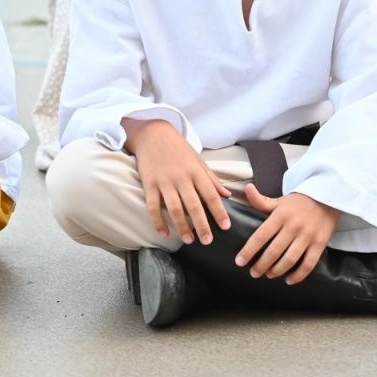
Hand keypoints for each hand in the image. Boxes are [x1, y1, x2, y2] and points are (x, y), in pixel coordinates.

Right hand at [123, 118, 231, 243]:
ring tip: (189, 240)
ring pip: (174, 208)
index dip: (219, 211)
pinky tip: (164, 233)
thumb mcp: (198, 160)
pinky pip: (153, 206)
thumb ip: (212, 179)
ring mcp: (164, 181)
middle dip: (202, 224)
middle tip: (208, 241)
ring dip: (181, 226)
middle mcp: (181, 177)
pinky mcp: (149, 184)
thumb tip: (227, 195)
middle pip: (193, 205)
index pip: (211, 194)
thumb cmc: (178, 148)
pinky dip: (158, 221)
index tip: (226, 226)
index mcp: (196, 171)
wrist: (153, 134)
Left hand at [234, 185, 337, 284]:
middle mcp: (293, 226)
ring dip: (276, 271)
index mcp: (281, 215)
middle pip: (273, 251)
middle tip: (253, 273)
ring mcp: (307, 236)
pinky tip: (289, 280)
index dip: (249, 250)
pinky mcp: (320, 244)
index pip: (261, 235)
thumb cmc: (300, 202)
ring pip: (289, 260)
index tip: (239, 261)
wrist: (329, 197)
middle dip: (260, 265)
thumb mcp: (280, 200)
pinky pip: (308, 264)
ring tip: (268, 275)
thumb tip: (247, 189)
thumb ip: (261, 200)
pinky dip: (298, 275)